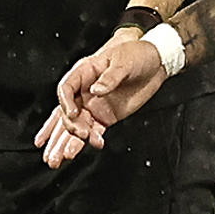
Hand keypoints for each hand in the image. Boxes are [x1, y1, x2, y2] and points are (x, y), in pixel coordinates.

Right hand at [34, 34, 167, 168]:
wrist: (155, 64)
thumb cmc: (137, 55)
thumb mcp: (124, 61)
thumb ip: (110, 77)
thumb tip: (96, 91)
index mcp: (85, 72)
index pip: (66, 89)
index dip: (66, 103)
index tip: (73, 114)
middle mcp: (85, 91)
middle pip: (66, 112)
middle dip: (64, 130)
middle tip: (70, 142)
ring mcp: (94, 106)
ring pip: (76, 126)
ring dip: (66, 142)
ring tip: (58, 159)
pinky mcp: (105, 117)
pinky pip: (93, 132)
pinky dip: (89, 141)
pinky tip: (85, 149)